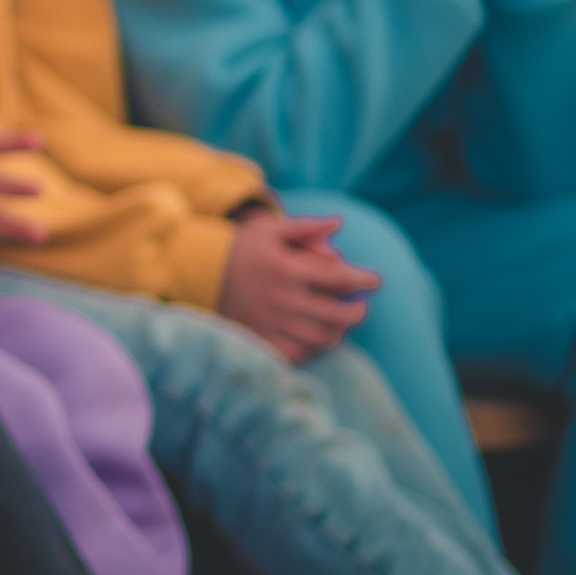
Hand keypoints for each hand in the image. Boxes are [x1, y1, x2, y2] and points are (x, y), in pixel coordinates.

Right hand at [215, 210, 380, 362]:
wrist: (199, 272)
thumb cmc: (241, 247)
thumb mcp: (270, 229)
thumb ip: (306, 227)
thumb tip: (339, 222)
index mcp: (286, 268)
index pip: (338, 278)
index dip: (363, 280)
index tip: (375, 281)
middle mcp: (282, 298)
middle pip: (337, 314)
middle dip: (357, 311)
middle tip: (361, 306)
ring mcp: (272, 322)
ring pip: (321, 337)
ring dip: (339, 331)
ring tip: (342, 322)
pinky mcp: (262, 339)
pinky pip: (299, 352)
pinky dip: (314, 347)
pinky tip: (319, 336)